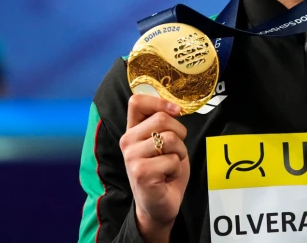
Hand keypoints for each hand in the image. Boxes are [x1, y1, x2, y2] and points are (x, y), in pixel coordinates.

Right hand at [119, 94, 190, 242]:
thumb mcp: (165, 143)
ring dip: (180, 153)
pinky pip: (172, 160)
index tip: (176, 112)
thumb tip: (175, 108)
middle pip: (161, 119)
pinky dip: (177, 168)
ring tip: (170, 165)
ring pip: (170, 139)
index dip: (160, 102)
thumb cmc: (164, 171)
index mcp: (132, 131)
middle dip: (179, 134)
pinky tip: (167, 177)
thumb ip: (163, 125)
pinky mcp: (141, 172)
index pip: (137, 101)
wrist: (159, 205)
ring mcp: (132, 157)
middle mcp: (127, 141)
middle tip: (175, 151)